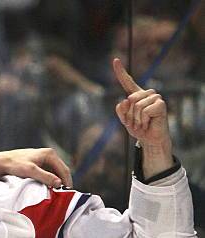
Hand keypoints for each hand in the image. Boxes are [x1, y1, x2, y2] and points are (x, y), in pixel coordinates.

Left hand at [0, 148, 72, 187]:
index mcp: (49, 154)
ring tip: (55, 193)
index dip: (67, 182)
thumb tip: (59, 183)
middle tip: (63, 195)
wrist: (1, 162)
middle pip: (61, 171)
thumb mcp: (31, 171)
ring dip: (56, 182)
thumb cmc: (15, 165)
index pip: (64, 169)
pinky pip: (48, 174)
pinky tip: (47, 188)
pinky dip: (49, 181)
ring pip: (54, 173)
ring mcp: (43, 159)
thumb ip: (45, 177)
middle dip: (62, 182)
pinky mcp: (38, 164)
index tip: (67, 193)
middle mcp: (48, 155)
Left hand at [113, 57, 172, 176]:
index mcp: (135, 95)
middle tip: (135, 123)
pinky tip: (148, 123)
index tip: (115, 60)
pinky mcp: (161, 104)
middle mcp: (146, 93)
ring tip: (142, 123)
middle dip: (129, 115)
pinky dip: (143, 120)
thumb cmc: (138, 128)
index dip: (120, 72)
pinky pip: (144, 110)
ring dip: (136, 119)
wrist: (150, 139)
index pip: (127, 81)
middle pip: (130, 99)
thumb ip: (121, 110)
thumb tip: (127, 99)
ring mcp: (154, 97)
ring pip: (136, 105)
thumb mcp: (124, 120)